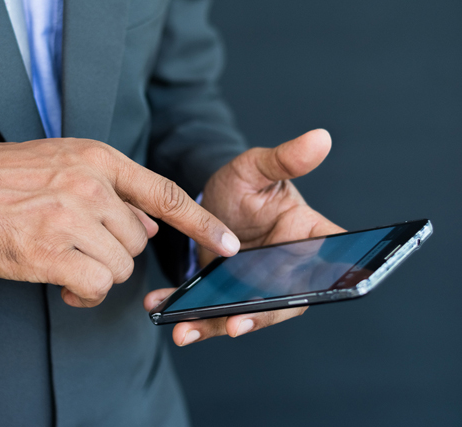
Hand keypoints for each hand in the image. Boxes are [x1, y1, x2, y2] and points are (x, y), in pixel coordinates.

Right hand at [0, 138, 240, 307]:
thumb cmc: (4, 180)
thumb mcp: (63, 164)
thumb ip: (112, 192)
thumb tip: (151, 226)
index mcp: (97, 159)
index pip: (163, 192)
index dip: (200, 221)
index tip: (226, 243)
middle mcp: (89, 184)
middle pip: (139, 241)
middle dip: (116, 253)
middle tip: (83, 249)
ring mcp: (70, 216)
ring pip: (120, 266)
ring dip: (99, 274)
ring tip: (68, 264)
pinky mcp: (50, 251)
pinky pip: (95, 285)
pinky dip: (85, 293)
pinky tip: (65, 285)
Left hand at [144, 129, 345, 345]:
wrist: (208, 200)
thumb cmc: (244, 184)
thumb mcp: (258, 168)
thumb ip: (286, 159)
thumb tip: (321, 138)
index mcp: (307, 239)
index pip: (329, 263)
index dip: (324, 282)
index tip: (302, 294)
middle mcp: (286, 270)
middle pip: (282, 300)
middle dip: (258, 316)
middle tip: (234, 325)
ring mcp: (254, 286)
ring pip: (242, 313)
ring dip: (214, 324)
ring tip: (186, 329)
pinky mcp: (224, 294)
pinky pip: (209, 310)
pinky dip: (187, 313)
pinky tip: (161, 308)